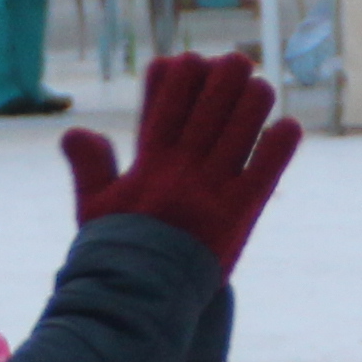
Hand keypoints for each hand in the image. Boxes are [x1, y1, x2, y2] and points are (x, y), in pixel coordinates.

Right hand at [61, 49, 301, 276]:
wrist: (140, 300)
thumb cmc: (117, 252)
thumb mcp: (94, 207)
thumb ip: (89, 166)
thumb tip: (73, 132)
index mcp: (150, 164)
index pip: (168, 101)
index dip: (183, 74)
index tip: (192, 61)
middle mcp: (183, 171)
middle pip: (211, 104)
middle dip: (226, 75)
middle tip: (237, 61)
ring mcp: (213, 191)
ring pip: (243, 127)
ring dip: (254, 102)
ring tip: (260, 89)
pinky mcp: (240, 215)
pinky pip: (266, 171)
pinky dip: (279, 146)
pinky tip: (288, 127)